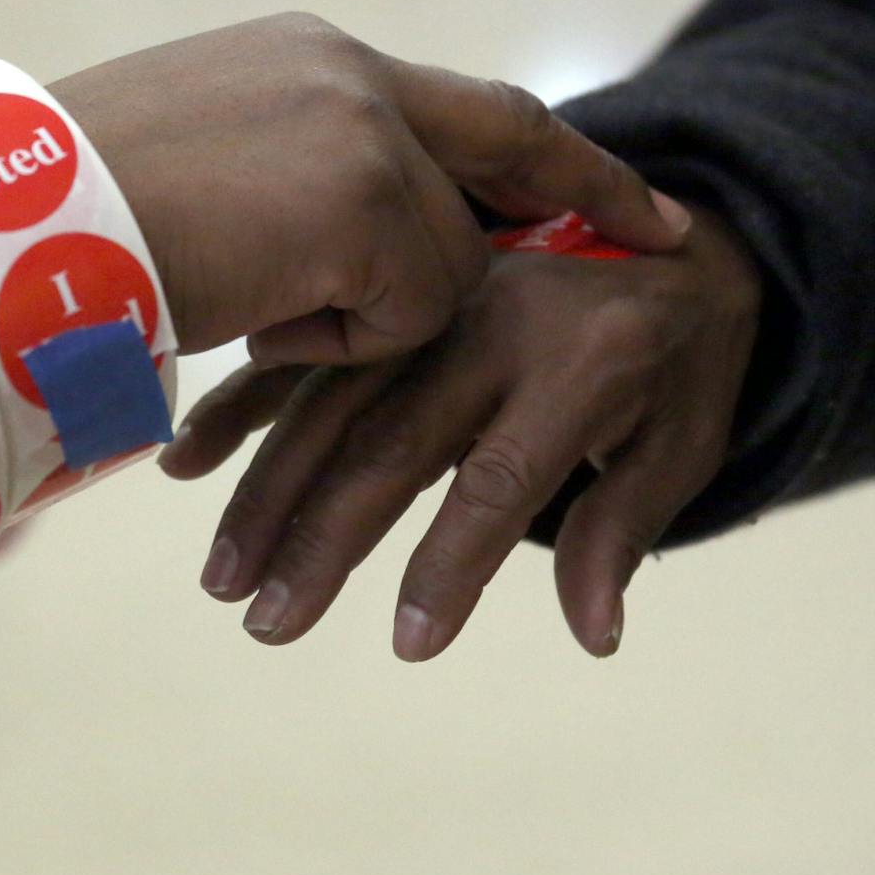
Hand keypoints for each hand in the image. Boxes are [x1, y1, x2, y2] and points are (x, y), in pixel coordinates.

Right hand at [52, 13, 689, 362]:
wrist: (5, 225)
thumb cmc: (71, 213)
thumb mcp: (201, 173)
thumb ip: (295, 183)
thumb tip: (341, 240)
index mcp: (307, 61)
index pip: (461, 105)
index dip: (548, 153)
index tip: (628, 186)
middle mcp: (345, 73)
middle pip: (496, 151)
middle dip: (585, 194)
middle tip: (665, 231)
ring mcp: (360, 130)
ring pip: (440, 261)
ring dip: (361, 312)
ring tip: (250, 297)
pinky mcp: (362, 197)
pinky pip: (404, 308)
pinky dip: (336, 339)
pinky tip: (252, 313)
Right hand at [160, 206, 760, 658]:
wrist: (667, 232)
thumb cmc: (681, 358)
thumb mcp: (684, 439)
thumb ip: (622, 528)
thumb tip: (592, 635)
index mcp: (582, 361)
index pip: (501, 479)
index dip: (452, 564)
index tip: (408, 643)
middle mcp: (489, 324)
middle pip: (391, 444)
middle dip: (324, 541)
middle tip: (268, 623)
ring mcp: (427, 302)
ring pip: (332, 403)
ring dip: (270, 491)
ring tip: (224, 574)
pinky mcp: (389, 293)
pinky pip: (311, 354)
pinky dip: (246, 407)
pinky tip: (190, 459)